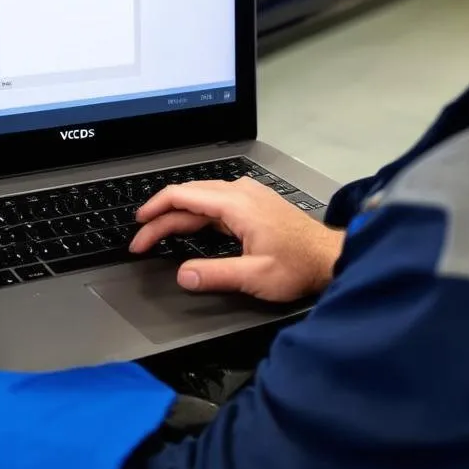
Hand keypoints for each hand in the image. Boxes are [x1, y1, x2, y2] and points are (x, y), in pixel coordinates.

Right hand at [130, 178, 343, 301]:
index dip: (155, 211)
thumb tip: (183, 276)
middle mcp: (239, 192)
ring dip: (176, 215)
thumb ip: (215, 275)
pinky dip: (194, 213)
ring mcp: (247, 194)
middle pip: (188, 196)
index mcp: (236, 203)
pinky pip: (214, 202)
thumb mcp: (255, 276)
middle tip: (141, 240)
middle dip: (160, 216)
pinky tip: (188, 226)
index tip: (139, 227)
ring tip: (157, 233)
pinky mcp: (252, 202)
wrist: (329, 256)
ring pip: (200, 198)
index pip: (183, 196)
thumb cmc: (300, 264)